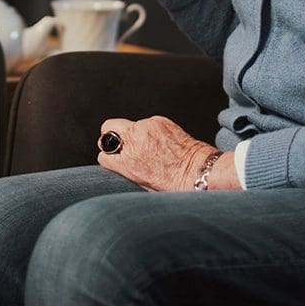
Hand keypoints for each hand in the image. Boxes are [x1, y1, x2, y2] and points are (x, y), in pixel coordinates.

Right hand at [96, 116, 238, 190]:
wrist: (200, 172)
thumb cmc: (175, 185)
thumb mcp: (143, 184)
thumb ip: (127, 169)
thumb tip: (119, 162)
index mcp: (129, 162)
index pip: (103, 155)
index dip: (109, 158)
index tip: (114, 160)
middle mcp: (135, 141)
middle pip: (108, 128)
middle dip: (111, 136)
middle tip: (122, 145)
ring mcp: (147, 127)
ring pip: (130, 125)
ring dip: (135, 135)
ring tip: (151, 149)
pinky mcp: (159, 120)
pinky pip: (147, 124)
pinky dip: (150, 132)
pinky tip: (162, 144)